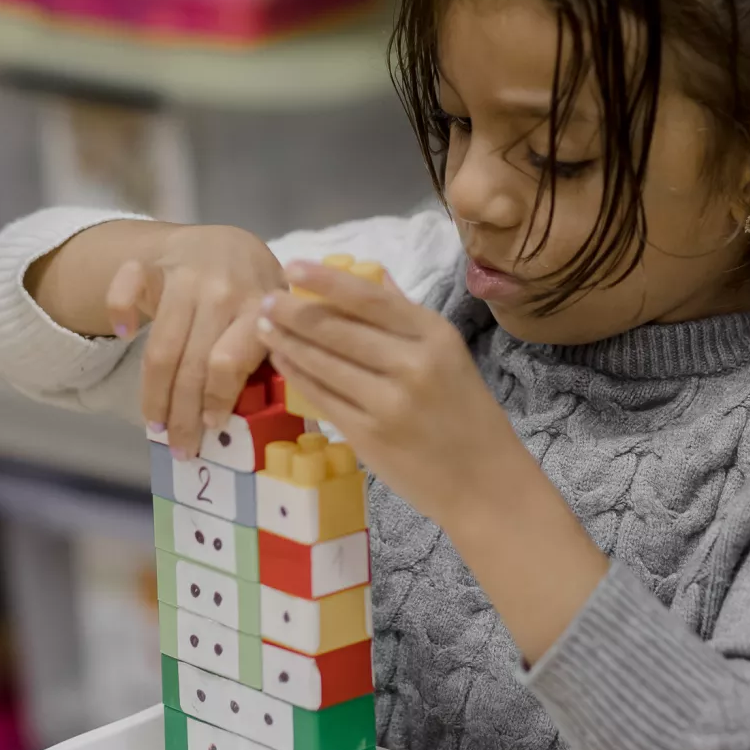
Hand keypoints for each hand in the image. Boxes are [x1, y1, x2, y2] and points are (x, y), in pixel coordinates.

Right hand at [107, 225, 286, 453]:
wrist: (226, 242)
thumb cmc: (253, 293)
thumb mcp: (273, 317)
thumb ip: (266, 352)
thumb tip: (252, 420)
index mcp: (258, 306)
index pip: (229, 362)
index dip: (217, 399)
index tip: (212, 426)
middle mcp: (221, 290)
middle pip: (191, 365)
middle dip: (184, 415)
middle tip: (181, 447)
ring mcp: (185, 274)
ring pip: (160, 347)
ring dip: (154, 395)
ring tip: (156, 425)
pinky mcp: (152, 264)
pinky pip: (125, 288)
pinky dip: (119, 310)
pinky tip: (125, 335)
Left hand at [257, 259, 610, 660]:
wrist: (485, 484)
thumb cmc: (468, 414)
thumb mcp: (451, 354)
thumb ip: (408, 314)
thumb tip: (372, 277)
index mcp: (435, 336)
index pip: (369, 298)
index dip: (325, 279)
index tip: (293, 265)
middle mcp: (411, 365)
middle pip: (338, 329)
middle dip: (293, 311)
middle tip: (266, 299)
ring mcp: (387, 403)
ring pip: (323, 363)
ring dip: (287, 342)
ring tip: (264, 326)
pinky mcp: (368, 436)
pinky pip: (322, 398)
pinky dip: (298, 376)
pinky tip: (283, 361)